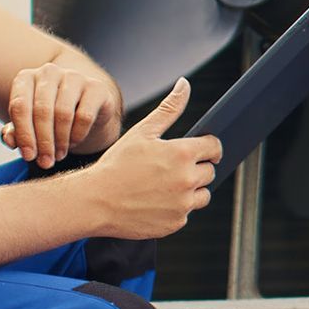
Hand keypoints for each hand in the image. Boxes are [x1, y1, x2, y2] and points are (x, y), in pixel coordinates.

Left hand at [0, 64, 121, 167]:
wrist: (84, 111)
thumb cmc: (49, 119)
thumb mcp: (29, 126)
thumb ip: (15, 132)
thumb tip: (9, 139)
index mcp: (26, 78)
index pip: (19, 106)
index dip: (23, 134)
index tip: (28, 157)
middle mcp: (49, 72)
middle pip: (42, 110)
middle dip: (43, 141)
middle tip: (45, 163)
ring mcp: (74, 77)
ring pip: (63, 113)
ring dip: (60, 141)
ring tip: (58, 155)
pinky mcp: (96, 87)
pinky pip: (85, 116)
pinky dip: (77, 135)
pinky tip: (73, 143)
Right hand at [77, 79, 220, 238]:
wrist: (94, 201)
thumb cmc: (116, 164)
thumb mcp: (142, 132)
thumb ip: (169, 109)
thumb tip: (185, 84)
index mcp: (182, 154)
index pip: (214, 147)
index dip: (206, 146)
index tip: (197, 149)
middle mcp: (187, 180)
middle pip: (209, 172)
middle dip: (195, 168)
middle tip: (168, 168)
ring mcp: (183, 205)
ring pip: (202, 195)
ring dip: (190, 190)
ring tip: (162, 185)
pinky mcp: (176, 223)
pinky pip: (186, 213)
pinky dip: (175, 208)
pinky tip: (154, 201)